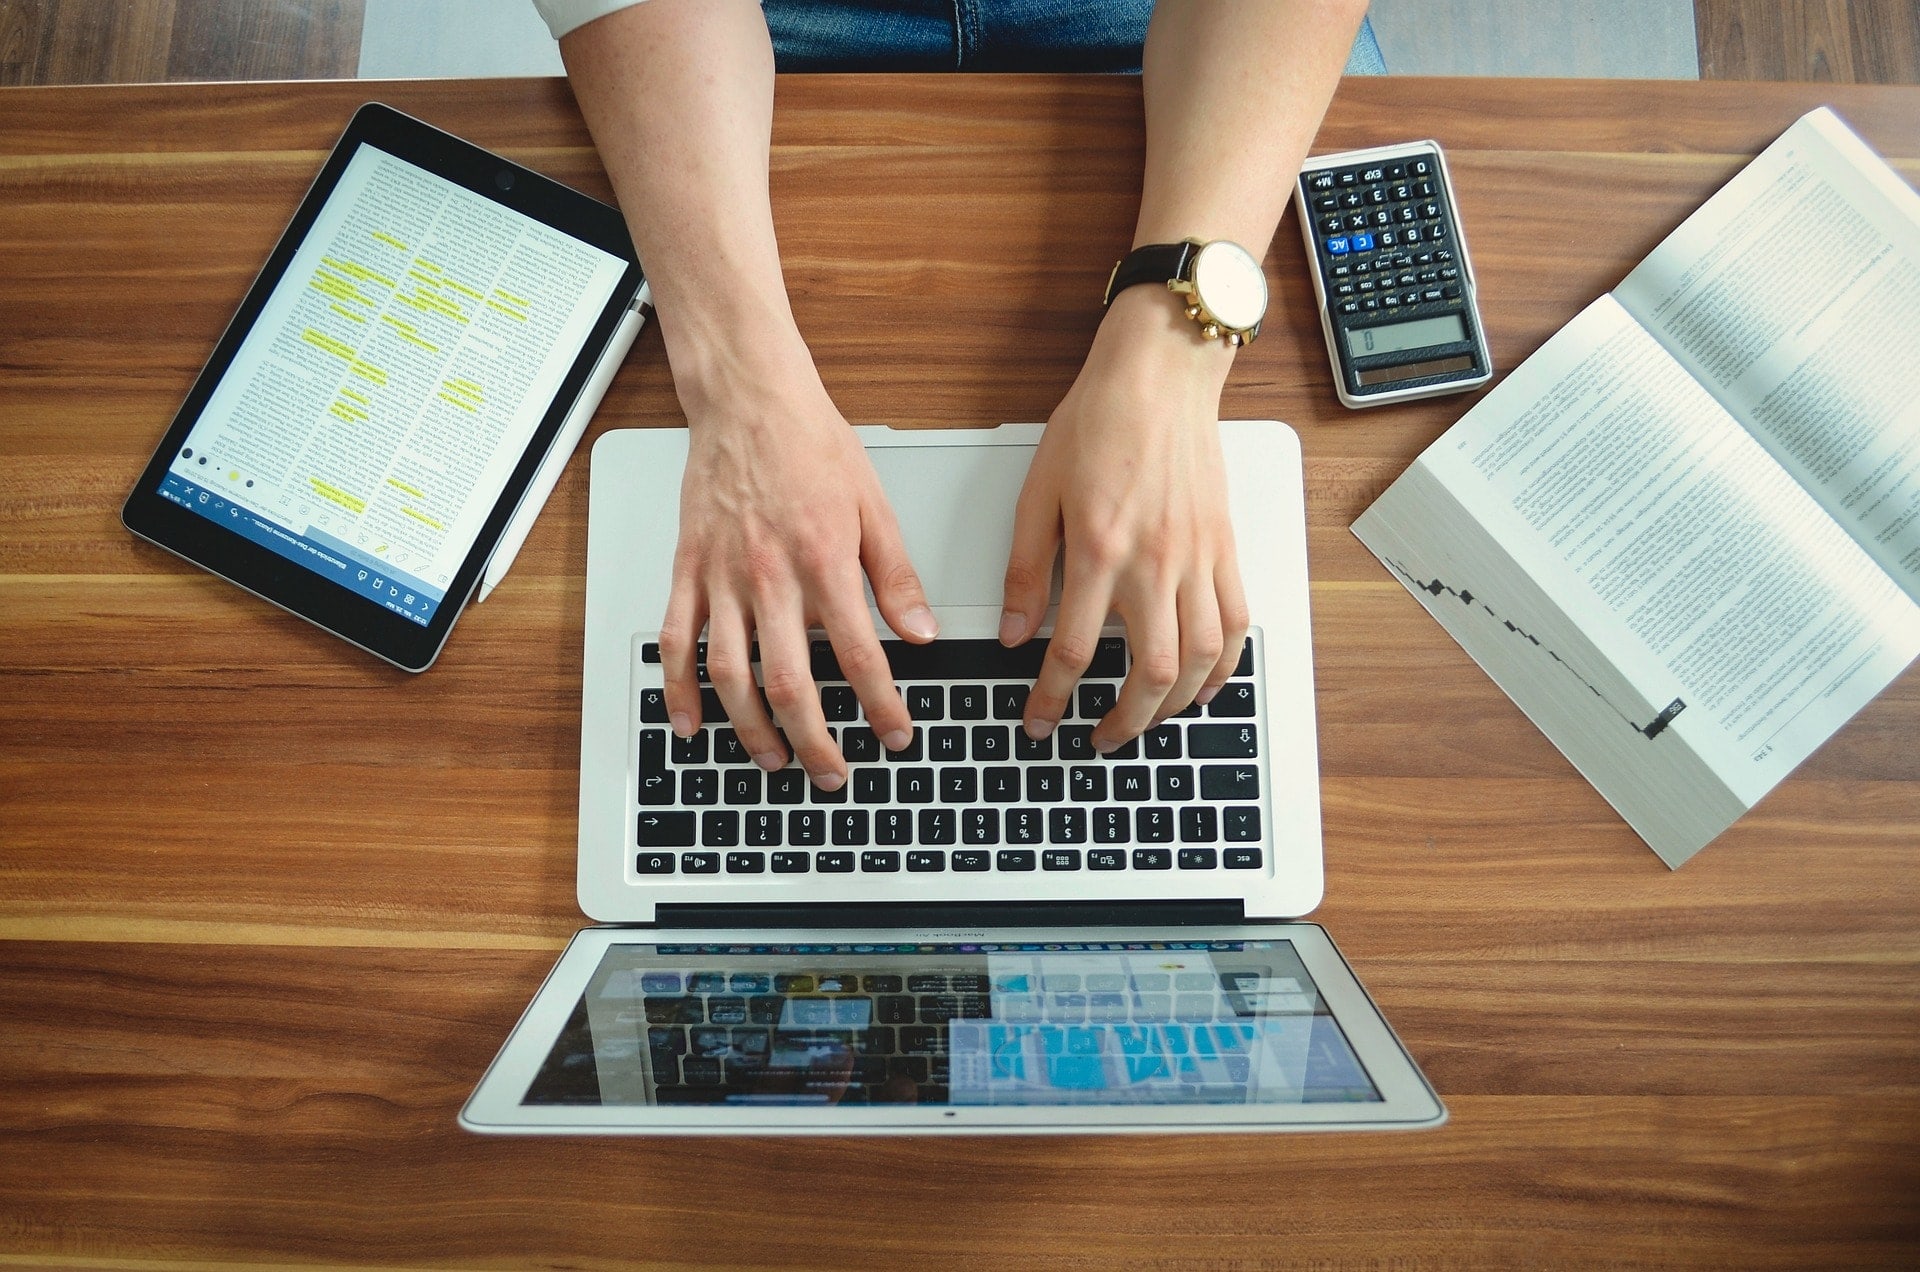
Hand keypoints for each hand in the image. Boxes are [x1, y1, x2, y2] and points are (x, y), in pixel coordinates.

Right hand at [659, 343, 935, 789]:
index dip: (881, 705)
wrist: (747, 398)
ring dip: (752, 730)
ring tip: (775, 760)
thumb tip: (921, 632)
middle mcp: (770, 579)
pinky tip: (692, 726)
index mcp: (824, 563)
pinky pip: (678, 642)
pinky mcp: (688, 571)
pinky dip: (680, 691)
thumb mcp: (874, 505)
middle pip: (791, 683)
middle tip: (833, 773)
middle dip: (816, 741)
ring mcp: (722, 579)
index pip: (858, 656)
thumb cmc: (810, 444)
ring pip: (732, 675)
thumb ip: (896, 575)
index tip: (896, 734)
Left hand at [1000, 287, 1249, 750]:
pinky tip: (1204, 685)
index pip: (1072, 650)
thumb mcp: (1038, 492)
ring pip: (1198, 659)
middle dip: (1122, 721)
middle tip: (1098, 739)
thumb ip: (1026, 570)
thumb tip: (1013, 632)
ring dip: (1172, 706)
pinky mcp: (1225, 548)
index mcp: (1099, 549)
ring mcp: (1198, 558)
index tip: (1040, 721)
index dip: (1052, 699)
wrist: (1161, 373)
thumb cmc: (1099, 420)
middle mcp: (1154, 562)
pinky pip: (1235, 624)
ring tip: (1146, 721)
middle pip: (1148, 671)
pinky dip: (1222, 667)